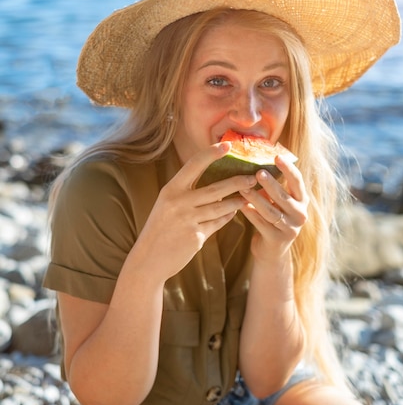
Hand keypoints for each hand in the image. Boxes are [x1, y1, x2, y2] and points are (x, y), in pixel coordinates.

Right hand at [131, 142, 256, 280]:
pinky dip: (227, 216)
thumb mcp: (166, 205)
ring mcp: (188, 220)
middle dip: (237, 182)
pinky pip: (218, 223)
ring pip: (221, 207)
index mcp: (171, 189)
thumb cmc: (159, 229)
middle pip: (216, 188)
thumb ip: (185, 193)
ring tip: (249, 196)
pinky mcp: (196, 237)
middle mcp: (179, 202)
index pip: (194, 164)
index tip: (228, 145)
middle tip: (253, 177)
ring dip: (237, 201)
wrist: (148, 260)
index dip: (212, 153)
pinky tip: (234, 212)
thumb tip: (211, 183)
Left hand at [239, 154, 308, 265]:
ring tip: (243, 189)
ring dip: (256, 199)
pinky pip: (261, 224)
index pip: (297, 181)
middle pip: (284, 197)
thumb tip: (255, 162)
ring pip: (271, 211)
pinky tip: (240, 205)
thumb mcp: (277, 202)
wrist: (271, 250)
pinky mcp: (277, 240)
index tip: (277, 156)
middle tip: (258, 173)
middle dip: (270, 184)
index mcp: (302, 201)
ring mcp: (290, 229)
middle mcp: (300, 214)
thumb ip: (272, 186)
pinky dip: (250, 214)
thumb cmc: (273, 218)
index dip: (288, 169)